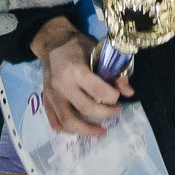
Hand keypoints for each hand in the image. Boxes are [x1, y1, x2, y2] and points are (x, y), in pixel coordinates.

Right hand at [35, 21, 125, 136]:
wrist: (52, 43)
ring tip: (101, 131)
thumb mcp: (97, 52)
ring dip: (87, 130)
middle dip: (106, 113)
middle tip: (116, 111)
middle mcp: (61, 85)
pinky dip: (69, 130)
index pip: (97, 91)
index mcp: (75, 70)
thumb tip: (128, 92)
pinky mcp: (46, 101)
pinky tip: (82, 129)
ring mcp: (51, 96)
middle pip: (86, 108)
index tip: (119, 96)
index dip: (113, 97)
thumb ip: (114, 72)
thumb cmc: (77, 46)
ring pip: (68, 122)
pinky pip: (55, 123)